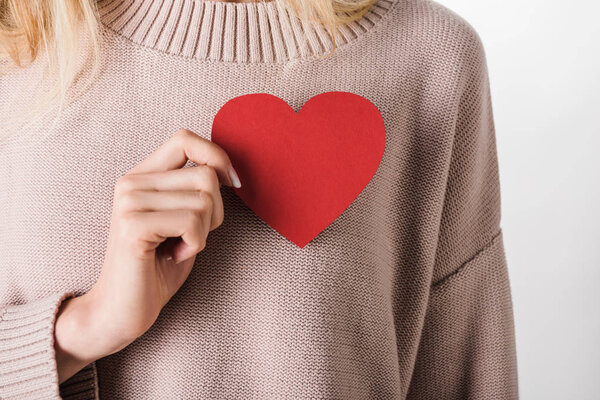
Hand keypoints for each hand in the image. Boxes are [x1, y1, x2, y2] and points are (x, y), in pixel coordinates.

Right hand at [54, 129, 241, 382]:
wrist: (122, 311)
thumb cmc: (159, 267)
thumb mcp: (182, 219)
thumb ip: (195, 191)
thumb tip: (229, 170)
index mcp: (142, 176)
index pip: (185, 138)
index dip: (217, 156)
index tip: (232, 183)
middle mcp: (131, 182)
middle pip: (206, 175)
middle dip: (216, 211)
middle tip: (193, 236)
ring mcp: (129, 202)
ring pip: (204, 200)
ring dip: (204, 231)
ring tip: (179, 247)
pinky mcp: (134, 226)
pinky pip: (193, 222)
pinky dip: (195, 244)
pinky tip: (174, 256)